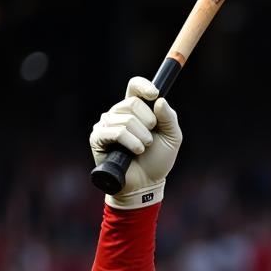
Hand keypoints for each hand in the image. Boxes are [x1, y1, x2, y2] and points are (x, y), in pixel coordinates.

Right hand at [90, 77, 181, 208]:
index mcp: (136, 110)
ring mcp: (106, 124)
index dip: (143, 86)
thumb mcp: (172, 139)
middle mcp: (119, 113)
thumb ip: (169, 119)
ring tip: (143, 149)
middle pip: (132, 102)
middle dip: (148, 122)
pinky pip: (116, 132)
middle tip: (150, 138)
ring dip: (142, 138)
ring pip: (127, 119)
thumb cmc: (157, 160)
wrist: (146, 184)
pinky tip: (135, 152)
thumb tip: (160, 100)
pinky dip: (131, 143)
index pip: (134, 86)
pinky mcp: (98, 137)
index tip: (154, 94)